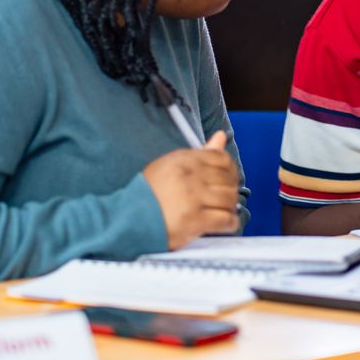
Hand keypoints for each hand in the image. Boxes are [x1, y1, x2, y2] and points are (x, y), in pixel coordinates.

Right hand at [143, 130, 239, 249]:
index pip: (222, 158)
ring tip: (222, 210)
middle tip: (225, 198)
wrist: (129, 218)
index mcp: (184, 160)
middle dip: (230, 190)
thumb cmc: (149, 192)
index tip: (227, 179)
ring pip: (229, 199)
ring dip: (230, 206)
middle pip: (228, 180)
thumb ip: (200, 153)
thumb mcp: (171, 164)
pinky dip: (229, 223)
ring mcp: (193, 198)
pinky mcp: (195, 220)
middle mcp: (190, 176)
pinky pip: (225, 219)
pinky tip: (224, 223)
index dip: (229, 170)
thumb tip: (221, 136)